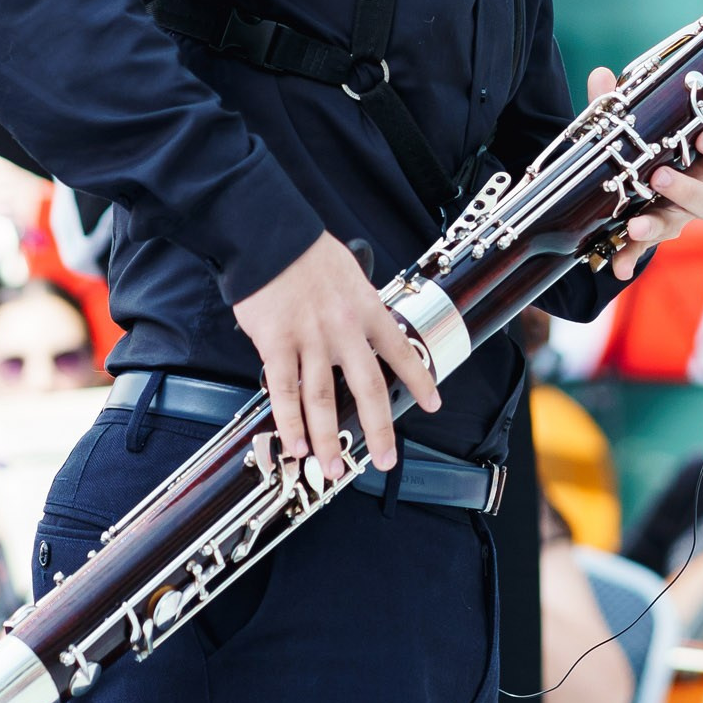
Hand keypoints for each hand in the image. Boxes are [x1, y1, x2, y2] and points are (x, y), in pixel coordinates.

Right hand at [231, 232, 439, 476]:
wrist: (269, 235)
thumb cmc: (307, 251)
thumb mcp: (351, 272)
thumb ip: (359, 305)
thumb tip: (364, 328)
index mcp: (366, 309)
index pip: (401, 351)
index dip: (419, 380)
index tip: (432, 404)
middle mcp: (344, 330)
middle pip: (367, 389)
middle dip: (378, 430)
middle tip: (385, 460)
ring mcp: (309, 339)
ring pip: (322, 399)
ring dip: (327, 438)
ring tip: (332, 467)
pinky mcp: (275, 343)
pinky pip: (283, 391)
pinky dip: (289, 422)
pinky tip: (295, 444)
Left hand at [586, 67, 702, 279]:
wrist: (622, 187)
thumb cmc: (640, 152)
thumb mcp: (628, 128)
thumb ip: (615, 106)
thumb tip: (600, 76)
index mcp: (699, 162)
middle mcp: (693, 192)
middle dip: (687, 189)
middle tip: (661, 176)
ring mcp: (673, 217)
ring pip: (680, 225)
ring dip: (657, 223)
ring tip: (635, 221)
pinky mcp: (649, 236)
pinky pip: (643, 250)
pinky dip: (631, 256)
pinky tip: (619, 265)